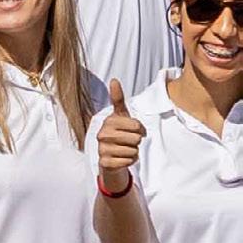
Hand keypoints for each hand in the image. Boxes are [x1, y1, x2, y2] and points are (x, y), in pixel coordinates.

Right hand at [96, 79, 144, 193]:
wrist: (109, 155)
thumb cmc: (118, 133)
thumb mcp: (120, 116)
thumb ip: (117, 99)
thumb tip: (114, 79)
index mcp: (108, 122)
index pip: (137, 126)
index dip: (140, 130)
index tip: (133, 130)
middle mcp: (102, 134)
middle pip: (136, 139)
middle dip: (136, 141)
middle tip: (128, 141)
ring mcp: (102, 149)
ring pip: (133, 151)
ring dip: (133, 152)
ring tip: (125, 149)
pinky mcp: (104, 162)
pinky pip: (128, 161)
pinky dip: (129, 161)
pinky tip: (122, 158)